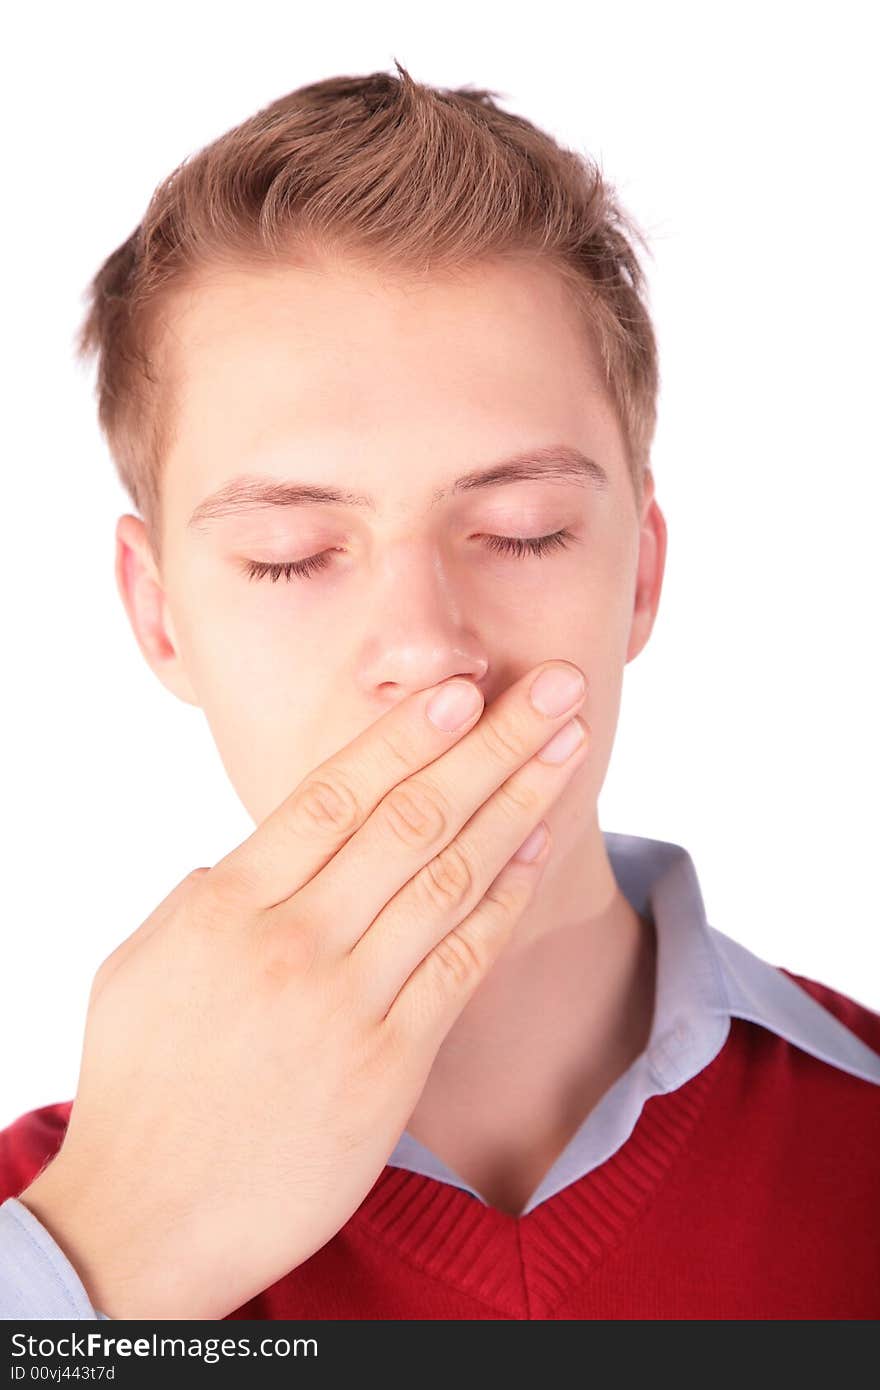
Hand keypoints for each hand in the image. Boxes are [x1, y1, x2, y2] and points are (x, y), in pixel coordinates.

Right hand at [18, 660, 588, 1318]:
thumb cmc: (139, 1087)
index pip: (333, 798)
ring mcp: (346, 1006)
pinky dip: (503, 902)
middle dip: (492, 746)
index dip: (406, 739)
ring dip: (517, 806)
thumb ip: (207, 897)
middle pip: (410, 821)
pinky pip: (461, 967)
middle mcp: (293, 944)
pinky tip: (536, 853)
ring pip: (448, 881)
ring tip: (566, 750)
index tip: (462, 691)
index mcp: (226, 907)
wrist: (146, 1221)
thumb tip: (253, 853)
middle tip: (553, 690)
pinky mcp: (388, 1068)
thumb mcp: (142, 967)